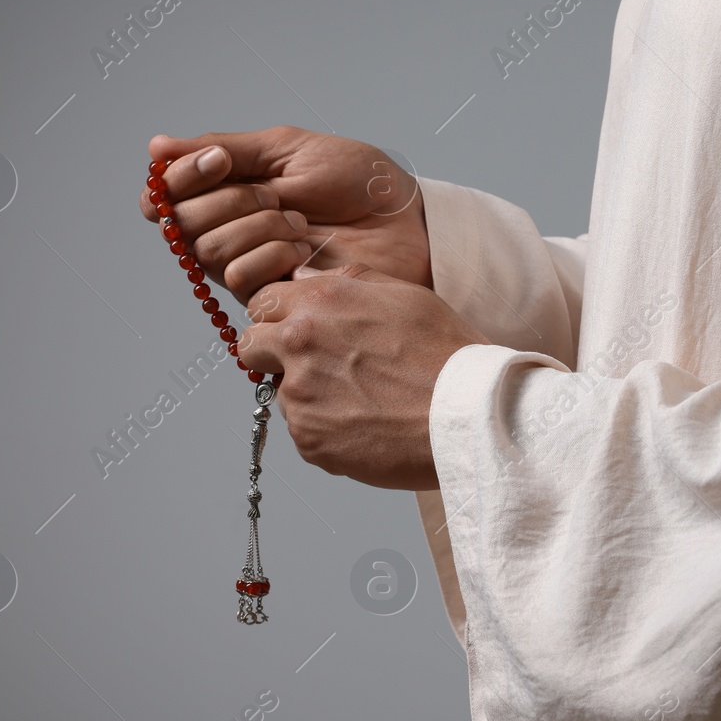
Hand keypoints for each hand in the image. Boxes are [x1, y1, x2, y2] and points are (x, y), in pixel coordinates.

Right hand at [140, 126, 430, 304]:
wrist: (405, 221)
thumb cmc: (359, 183)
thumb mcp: (290, 150)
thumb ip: (226, 149)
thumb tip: (157, 148)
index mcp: (229, 192)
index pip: (165, 195)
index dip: (178, 180)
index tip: (221, 162)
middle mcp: (231, 232)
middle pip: (181, 223)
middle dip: (231, 200)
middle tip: (276, 195)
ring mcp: (249, 267)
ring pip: (208, 249)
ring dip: (257, 227)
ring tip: (301, 224)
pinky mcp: (271, 298)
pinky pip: (238, 278)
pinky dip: (270, 256)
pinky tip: (304, 252)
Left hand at [239, 263, 488, 490]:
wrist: (469, 417)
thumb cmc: (448, 354)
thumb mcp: (406, 296)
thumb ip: (348, 282)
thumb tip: (308, 280)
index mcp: (320, 302)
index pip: (261, 302)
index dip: (279, 315)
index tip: (297, 329)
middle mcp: (299, 343)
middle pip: (250, 346)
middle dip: (273, 354)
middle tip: (316, 366)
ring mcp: (299, 396)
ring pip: (281, 393)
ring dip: (308, 396)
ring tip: (363, 400)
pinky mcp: (308, 440)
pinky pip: (304, 432)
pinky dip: (327, 431)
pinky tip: (368, 425)